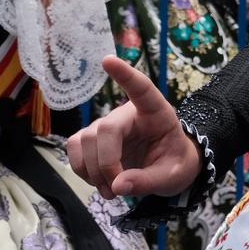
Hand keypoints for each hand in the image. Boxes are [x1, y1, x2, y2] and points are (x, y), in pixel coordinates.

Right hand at [66, 55, 200, 198]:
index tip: (108, 60)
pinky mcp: (92, 138)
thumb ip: (147, 180)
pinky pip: (74, 149)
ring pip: (84, 140)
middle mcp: (128, 113)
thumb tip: (117, 185)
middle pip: (104, 130)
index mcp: (156, 113)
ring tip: (112, 190)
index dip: (125, 74)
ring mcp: (107, 125)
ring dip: (92, 171)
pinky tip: (99, 182)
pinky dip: (82, 170)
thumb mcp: (172, 176)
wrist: (167, 170)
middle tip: (117, 189)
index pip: (141, 88)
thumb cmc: (174, 164)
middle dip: (105, 164)